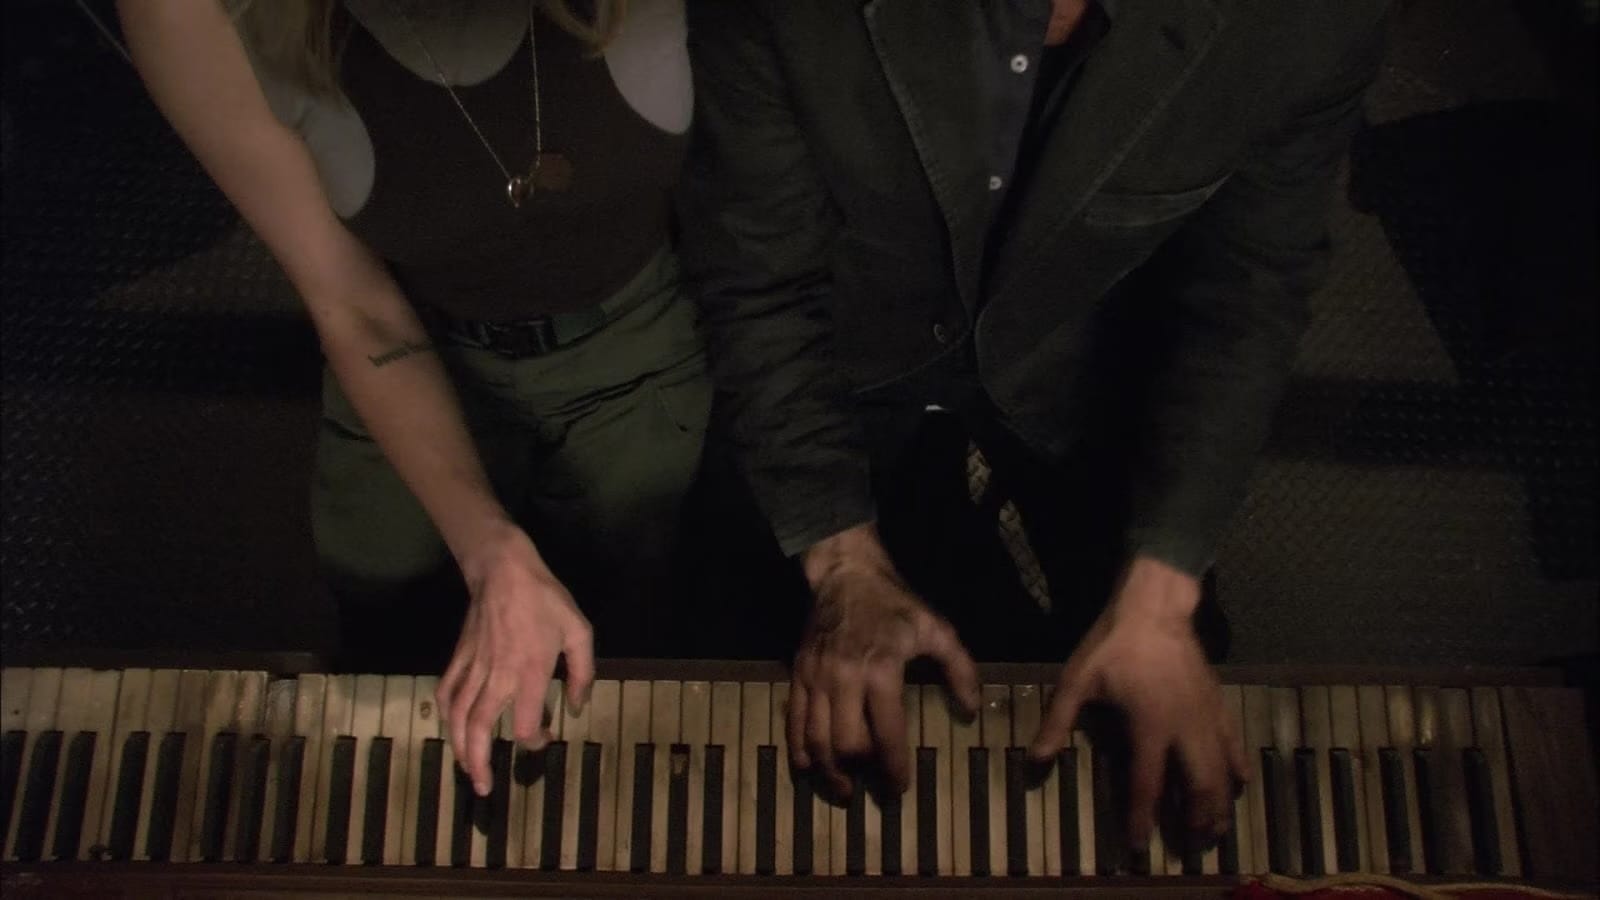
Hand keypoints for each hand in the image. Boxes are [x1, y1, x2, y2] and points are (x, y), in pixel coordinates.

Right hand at [437, 523, 594, 796]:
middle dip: (479, 763)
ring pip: (458, 717)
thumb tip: (577, 708)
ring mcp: (473, 668)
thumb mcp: (579, 631)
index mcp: (529, 672)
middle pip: (480, 729)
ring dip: (459, 748)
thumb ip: (583, 673)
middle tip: (484, 788)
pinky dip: (447, 716)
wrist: (504, 569)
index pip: (525, 724)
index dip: (535, 740)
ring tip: (466, 770)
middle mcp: (497, 676)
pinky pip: (446, 693)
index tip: (544, 737)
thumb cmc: (545, 600)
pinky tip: (453, 728)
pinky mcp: (458, 658)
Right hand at [790, 524, 980, 797]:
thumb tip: (971, 710)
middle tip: (872, 791)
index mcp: (882, 671)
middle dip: (860, 775)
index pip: (887, 733)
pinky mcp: (798, 673)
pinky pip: (793, 720)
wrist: (846, 573)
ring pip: (816, 739)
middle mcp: (845, 679)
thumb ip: (959, 669)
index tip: (901, 788)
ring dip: (827, 771)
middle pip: (847, 744)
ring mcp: (817, 677)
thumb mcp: (936, 629)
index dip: (894, 768)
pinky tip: (808, 766)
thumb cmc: (894, 604)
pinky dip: (799, 748)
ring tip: (842, 790)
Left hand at [1028, 557, 1247, 847]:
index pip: (1147, 784)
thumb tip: (1035, 759)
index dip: (1143, 817)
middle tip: (1191, 846)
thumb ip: (1058, 722)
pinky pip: (1234, 743)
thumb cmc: (1113, 644)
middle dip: (1196, 820)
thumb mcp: (1077, 680)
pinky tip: (1240, 784)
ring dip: (1219, 803)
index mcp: (1149, 726)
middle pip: (1198, 787)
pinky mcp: (1218, 703)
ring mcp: (1206, 716)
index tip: (1139, 845)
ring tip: (1214, 829)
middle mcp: (1184, 728)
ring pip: (1221, 772)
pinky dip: (1237, 767)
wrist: (1155, 607)